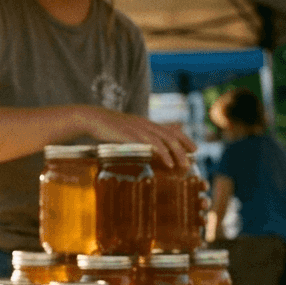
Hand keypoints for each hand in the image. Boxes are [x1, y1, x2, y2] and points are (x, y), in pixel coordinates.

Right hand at [76, 107, 194, 168]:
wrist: (91, 118)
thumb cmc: (104, 128)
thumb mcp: (122, 132)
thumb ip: (132, 139)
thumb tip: (138, 150)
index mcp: (145, 124)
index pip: (171, 129)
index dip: (184, 138)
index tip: (194, 149)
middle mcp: (146, 125)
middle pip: (172, 135)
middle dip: (184, 147)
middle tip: (193, 159)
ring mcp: (140, 129)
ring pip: (166, 140)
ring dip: (177, 153)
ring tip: (184, 165)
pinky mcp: (133, 135)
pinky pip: (153, 144)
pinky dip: (163, 153)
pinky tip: (168, 163)